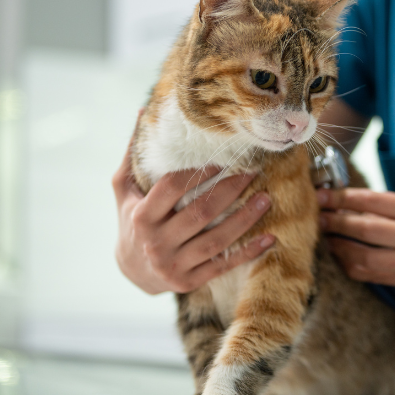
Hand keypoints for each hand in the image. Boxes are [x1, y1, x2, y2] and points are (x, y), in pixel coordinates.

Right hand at [112, 126, 273, 294]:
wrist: (130, 271)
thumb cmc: (131, 220)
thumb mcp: (124, 190)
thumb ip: (133, 155)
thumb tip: (143, 111)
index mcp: (141, 216)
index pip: (172, 188)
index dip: (198, 172)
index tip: (222, 158)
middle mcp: (156, 243)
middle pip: (199, 213)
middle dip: (230, 191)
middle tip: (254, 172)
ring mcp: (173, 265)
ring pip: (216, 240)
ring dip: (245, 220)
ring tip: (266, 199)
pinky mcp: (189, 282)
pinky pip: (223, 266)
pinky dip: (248, 253)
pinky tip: (270, 239)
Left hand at [316, 188, 394, 294]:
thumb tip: (352, 203)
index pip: (375, 201)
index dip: (344, 199)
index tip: (323, 195)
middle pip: (366, 229)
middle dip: (336, 222)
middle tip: (316, 217)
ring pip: (366, 257)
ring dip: (340, 248)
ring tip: (326, 239)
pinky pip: (374, 276)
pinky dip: (354, 266)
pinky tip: (344, 257)